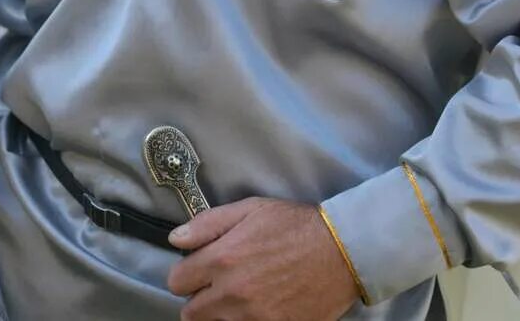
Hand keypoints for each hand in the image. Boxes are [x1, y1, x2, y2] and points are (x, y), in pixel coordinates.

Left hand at [165, 198, 360, 320]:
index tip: (198, 270)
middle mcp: (232, 293)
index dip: (186, 274)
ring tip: (240, 297)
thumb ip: (207, 224)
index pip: (177, 281)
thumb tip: (176, 239)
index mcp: (222, 259)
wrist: (343, 251)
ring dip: (221, 313)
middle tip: (217, 286)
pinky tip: (259, 308)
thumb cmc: (296, 226)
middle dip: (199, 298)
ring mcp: (254, 316)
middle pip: (191, 313)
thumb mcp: (250, 210)